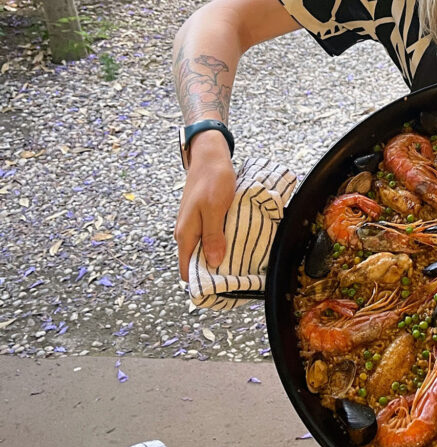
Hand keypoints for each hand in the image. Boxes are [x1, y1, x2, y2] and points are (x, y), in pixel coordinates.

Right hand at [174, 134, 236, 279]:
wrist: (210, 156)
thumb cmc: (212, 180)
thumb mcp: (215, 209)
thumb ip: (213, 236)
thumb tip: (214, 262)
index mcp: (186, 234)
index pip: (187, 270)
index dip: (202, 283)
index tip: (222, 289)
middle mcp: (187, 233)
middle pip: (197, 262)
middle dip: (215, 271)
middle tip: (238, 277)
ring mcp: (195, 226)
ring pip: (205, 250)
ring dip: (220, 256)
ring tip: (241, 263)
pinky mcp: (204, 219)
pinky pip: (211, 238)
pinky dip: (222, 243)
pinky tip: (237, 244)